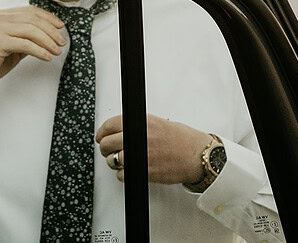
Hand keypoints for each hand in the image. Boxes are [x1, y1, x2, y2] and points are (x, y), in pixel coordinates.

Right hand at [0, 6, 66, 90]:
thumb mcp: (10, 45)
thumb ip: (25, 38)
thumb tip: (48, 37)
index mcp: (1, 16)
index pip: (30, 11)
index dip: (48, 17)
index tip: (60, 27)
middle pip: (32, 19)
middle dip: (51, 30)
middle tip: (61, 42)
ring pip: (30, 30)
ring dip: (48, 41)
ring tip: (56, 51)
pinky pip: (24, 44)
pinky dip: (39, 50)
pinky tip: (46, 57)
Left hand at [94, 114, 210, 183]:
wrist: (197, 156)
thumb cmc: (182, 139)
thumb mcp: (157, 122)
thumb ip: (136, 125)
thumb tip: (118, 130)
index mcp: (140, 123)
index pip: (109, 125)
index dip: (101, 132)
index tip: (101, 136)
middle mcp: (138, 138)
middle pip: (106, 144)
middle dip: (105, 148)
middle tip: (109, 150)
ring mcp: (140, 156)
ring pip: (112, 161)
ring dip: (114, 162)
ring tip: (123, 160)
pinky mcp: (144, 172)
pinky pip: (122, 175)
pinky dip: (124, 174)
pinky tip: (133, 169)